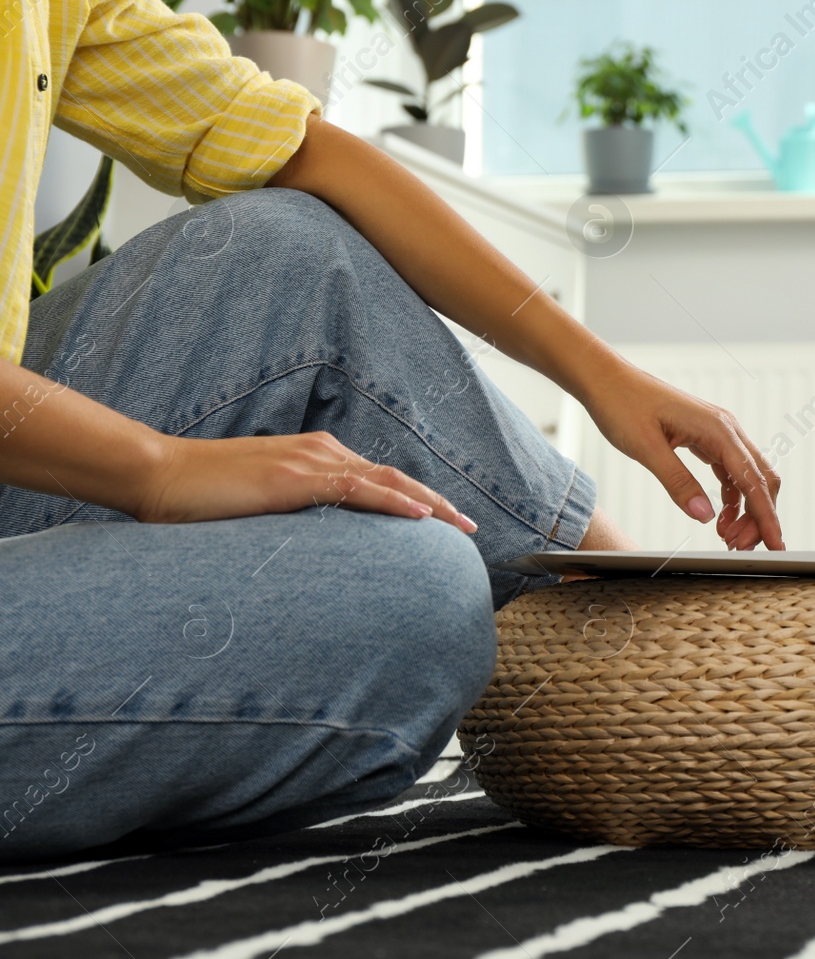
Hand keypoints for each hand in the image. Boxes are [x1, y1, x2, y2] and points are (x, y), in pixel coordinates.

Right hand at [133, 432, 477, 532]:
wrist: (156, 474)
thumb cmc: (200, 496)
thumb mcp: (259, 507)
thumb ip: (293, 517)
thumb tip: (318, 547)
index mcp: (315, 457)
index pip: (379, 480)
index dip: (417, 500)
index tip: (446, 524)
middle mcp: (322, 452)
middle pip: (395, 479)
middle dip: (437, 504)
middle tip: (470, 530)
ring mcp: (310, 462)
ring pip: (387, 482)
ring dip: (430, 504)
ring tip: (460, 527)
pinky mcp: (295, 479)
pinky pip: (358, 490)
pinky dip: (395, 503)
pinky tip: (421, 518)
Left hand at [583, 359, 782, 550]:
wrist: (607, 379)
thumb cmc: (623, 405)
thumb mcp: (646, 448)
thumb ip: (677, 482)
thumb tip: (704, 516)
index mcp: (718, 430)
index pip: (754, 481)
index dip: (767, 517)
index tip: (777, 547)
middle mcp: (726, 429)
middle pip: (761, 479)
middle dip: (758, 517)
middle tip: (739, 548)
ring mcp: (718, 432)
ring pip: (749, 476)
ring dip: (746, 509)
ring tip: (727, 538)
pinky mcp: (706, 437)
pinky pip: (731, 470)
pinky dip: (732, 496)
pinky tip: (719, 515)